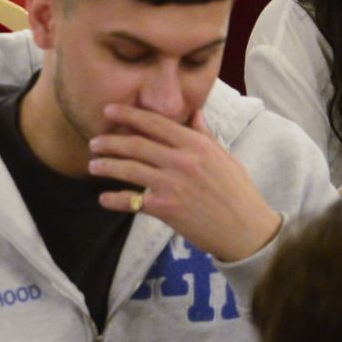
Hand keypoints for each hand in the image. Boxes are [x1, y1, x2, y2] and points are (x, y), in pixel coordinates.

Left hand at [88, 105, 281, 262]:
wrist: (248, 231)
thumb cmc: (239, 193)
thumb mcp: (225, 158)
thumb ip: (204, 135)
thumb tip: (195, 113)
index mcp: (196, 145)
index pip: (155, 123)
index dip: (128, 114)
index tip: (108, 110)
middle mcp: (182, 161)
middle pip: (136, 144)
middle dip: (110, 141)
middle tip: (94, 142)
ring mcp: (173, 184)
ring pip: (129, 169)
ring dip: (106, 166)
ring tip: (93, 165)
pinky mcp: (167, 208)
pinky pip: (133, 201)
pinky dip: (115, 199)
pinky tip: (104, 199)